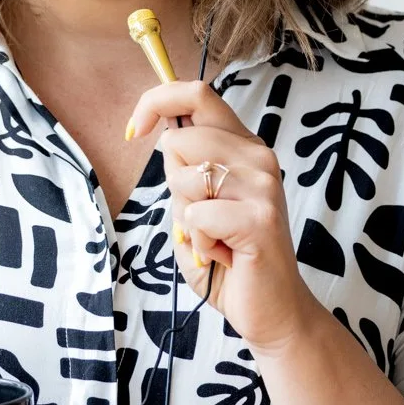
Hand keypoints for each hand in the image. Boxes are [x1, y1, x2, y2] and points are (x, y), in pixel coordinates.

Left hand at [124, 78, 320, 354]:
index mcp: (243, 147)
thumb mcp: (195, 206)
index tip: (132, 131)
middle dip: (172, 184)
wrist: (271, 311)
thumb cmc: (228, 259)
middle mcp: (258, 157)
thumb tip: (164, 135)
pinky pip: (196, 216)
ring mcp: (262, 186)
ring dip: (187, 218)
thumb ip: (184, 171)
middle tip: (200, 217)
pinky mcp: (259, 218)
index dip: (155, 102)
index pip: (197, 94)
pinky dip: (197, 243)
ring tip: (214, 238)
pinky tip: (220, 255)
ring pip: (185, 179)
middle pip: (180, 138)